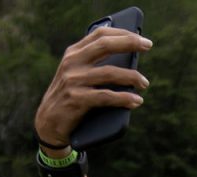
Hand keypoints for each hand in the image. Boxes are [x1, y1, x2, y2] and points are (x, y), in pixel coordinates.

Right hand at [34, 28, 151, 146]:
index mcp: (73, 53)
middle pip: (105, 46)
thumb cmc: (71, 96)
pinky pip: (106, 96)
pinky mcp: (76, 99)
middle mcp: (72, 63)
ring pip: (109, 73)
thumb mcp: (78, 74)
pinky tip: (136, 101)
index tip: (141, 38)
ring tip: (144, 83)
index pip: (100, 35)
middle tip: (148, 46)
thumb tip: (130, 58)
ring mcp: (73, 81)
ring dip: (132, 77)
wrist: (48, 122)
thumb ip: (95, 63)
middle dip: (129, 43)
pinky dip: (124, 98)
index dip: (122, 34)